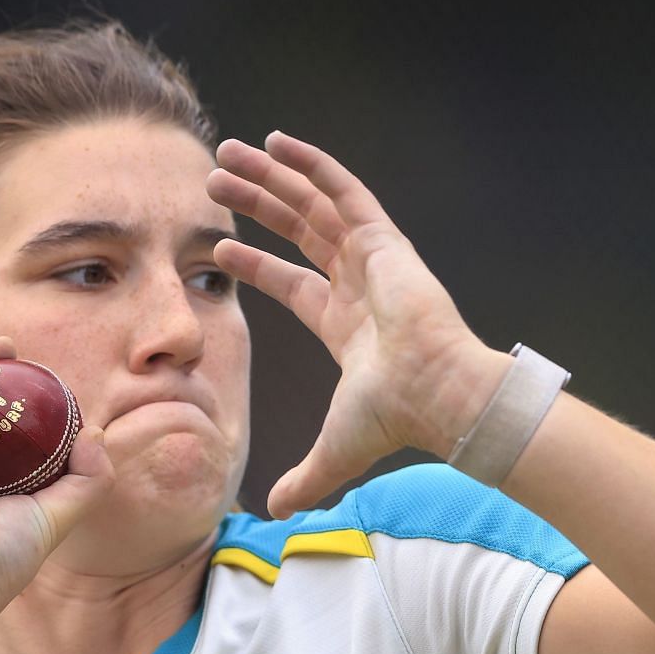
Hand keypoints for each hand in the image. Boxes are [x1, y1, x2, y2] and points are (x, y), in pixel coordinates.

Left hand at [207, 131, 496, 517]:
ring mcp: (373, 257)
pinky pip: (343, 191)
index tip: (220, 249)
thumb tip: (275, 511)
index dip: (255, 266)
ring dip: (271, 178)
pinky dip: (313, 165)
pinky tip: (279, 142)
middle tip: (215, 180)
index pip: (292, 283)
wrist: (439, 396)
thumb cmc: (397, 418)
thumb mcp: (335, 449)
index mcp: (346, 323)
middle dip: (256, 205)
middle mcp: (358, 283)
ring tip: (229, 153)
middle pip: (297, 232)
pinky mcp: (385, 240)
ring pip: (313, 205)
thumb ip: (305, 477)